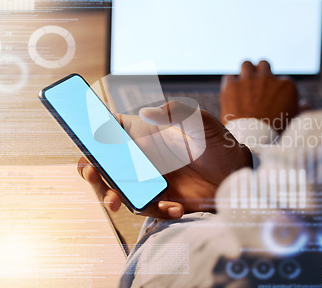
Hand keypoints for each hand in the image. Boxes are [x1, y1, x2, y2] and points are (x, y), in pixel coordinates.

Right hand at [78, 100, 251, 218]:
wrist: (237, 176)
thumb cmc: (218, 143)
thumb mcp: (201, 122)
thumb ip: (177, 112)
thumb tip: (146, 112)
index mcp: (145, 133)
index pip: (111, 130)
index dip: (92, 132)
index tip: (84, 139)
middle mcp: (142, 156)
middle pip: (105, 163)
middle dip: (91, 170)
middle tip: (91, 174)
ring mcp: (148, 180)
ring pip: (117, 189)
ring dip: (110, 195)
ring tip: (115, 202)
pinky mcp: (160, 200)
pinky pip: (146, 208)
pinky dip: (156, 211)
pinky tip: (177, 209)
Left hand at [220, 60, 298, 131]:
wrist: (252, 140)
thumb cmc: (276, 133)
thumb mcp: (295, 121)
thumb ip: (302, 109)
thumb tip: (305, 103)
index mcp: (287, 85)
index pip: (283, 80)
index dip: (277, 89)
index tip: (272, 98)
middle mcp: (268, 78)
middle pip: (264, 65)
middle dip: (261, 74)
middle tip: (257, 86)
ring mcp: (248, 80)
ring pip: (246, 65)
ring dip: (245, 73)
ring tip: (243, 85)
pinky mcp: (231, 86)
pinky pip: (230, 77)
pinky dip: (231, 84)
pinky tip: (232, 93)